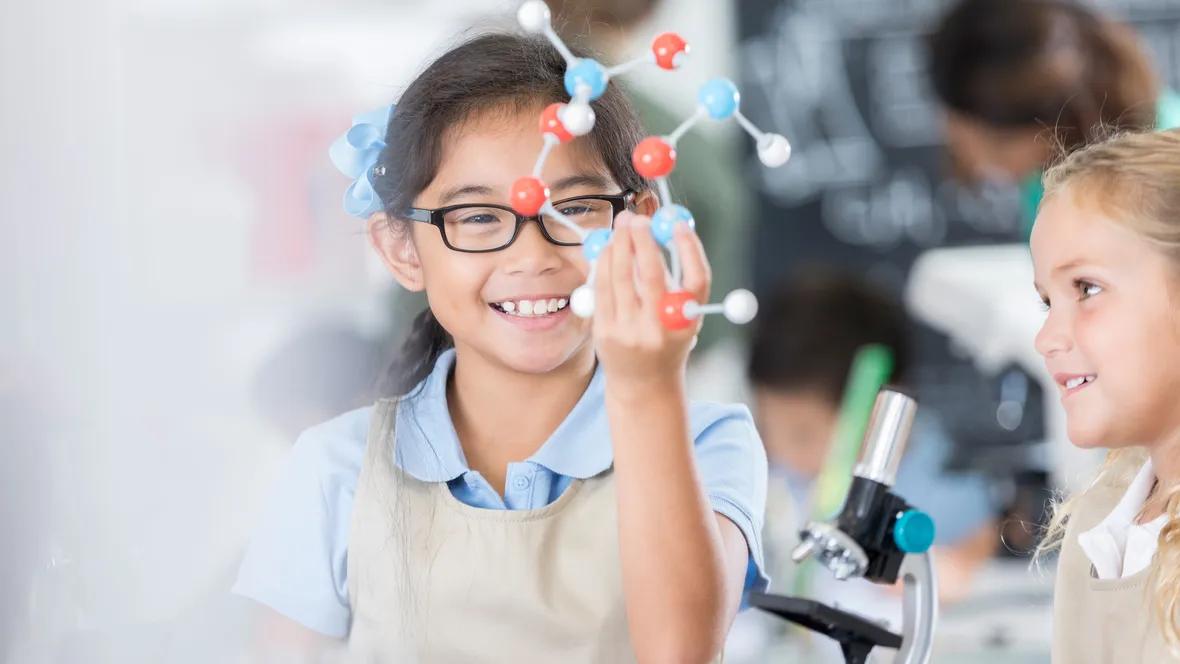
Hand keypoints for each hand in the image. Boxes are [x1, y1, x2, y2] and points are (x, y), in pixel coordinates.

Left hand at [592, 210, 710, 391]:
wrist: (643, 383)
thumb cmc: (666, 338)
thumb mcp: (681, 314)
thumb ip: (676, 276)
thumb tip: (662, 227)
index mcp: (688, 322)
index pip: (697, 280)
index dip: (690, 249)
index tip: (678, 225)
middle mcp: (661, 329)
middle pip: (652, 275)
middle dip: (642, 239)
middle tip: (636, 217)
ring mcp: (630, 332)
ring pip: (621, 277)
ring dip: (618, 245)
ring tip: (621, 228)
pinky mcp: (605, 333)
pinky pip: (601, 288)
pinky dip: (603, 263)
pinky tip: (607, 250)